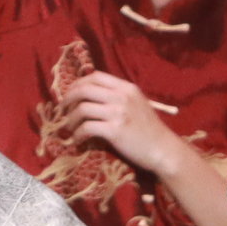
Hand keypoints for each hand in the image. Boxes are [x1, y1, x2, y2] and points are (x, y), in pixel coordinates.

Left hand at [58, 71, 199, 179]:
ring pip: (82, 109)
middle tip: (63, 109)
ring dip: (70, 119)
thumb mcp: (137, 104)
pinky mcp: (114, 131)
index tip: (70, 94)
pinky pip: (86, 128)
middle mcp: (122, 96)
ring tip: (70, 128)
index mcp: (127, 88)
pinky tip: (78, 140)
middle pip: (84, 89)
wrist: (163, 149)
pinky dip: (78, 134)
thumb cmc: (149, 130)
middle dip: (68, 99)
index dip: (78, 83)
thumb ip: (119, 97)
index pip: (96, 76)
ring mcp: (118, 113)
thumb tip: (92, 95)